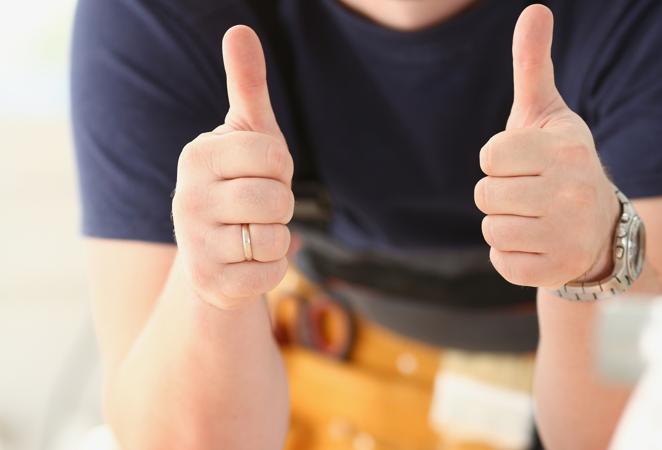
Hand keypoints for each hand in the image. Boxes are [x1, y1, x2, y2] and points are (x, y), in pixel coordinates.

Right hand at [172, 26, 293, 309]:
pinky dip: (274, 268)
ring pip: (276, 237)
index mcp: (198, 155)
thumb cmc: (240, 181)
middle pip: (277, 198)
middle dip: (282, 205)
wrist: (215, 254)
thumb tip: (240, 29)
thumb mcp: (247, 135)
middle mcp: (187, 198)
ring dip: (278, 237)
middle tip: (260, 207)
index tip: (261, 173)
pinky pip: (274, 273)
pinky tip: (249, 262)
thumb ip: (247, 85)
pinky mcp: (212, 283)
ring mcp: (195, 244)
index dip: (281, 167)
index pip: (275, 154)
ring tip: (253, 232)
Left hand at [475, 5, 619, 288]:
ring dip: (504, 224)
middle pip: (486, 194)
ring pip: (491, 229)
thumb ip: (533, 64)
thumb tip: (534, 9)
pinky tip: (538, 244)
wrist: (600, 229)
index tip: (524, 163)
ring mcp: (567, 234)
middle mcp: (573, 192)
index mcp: (567, 149)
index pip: (490, 155)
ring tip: (535, 218)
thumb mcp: (548, 113)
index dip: (498, 159)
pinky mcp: (557, 269)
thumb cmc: (559, 162)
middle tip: (530, 193)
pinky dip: (510, 255)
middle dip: (499, 193)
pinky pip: (501, 261)